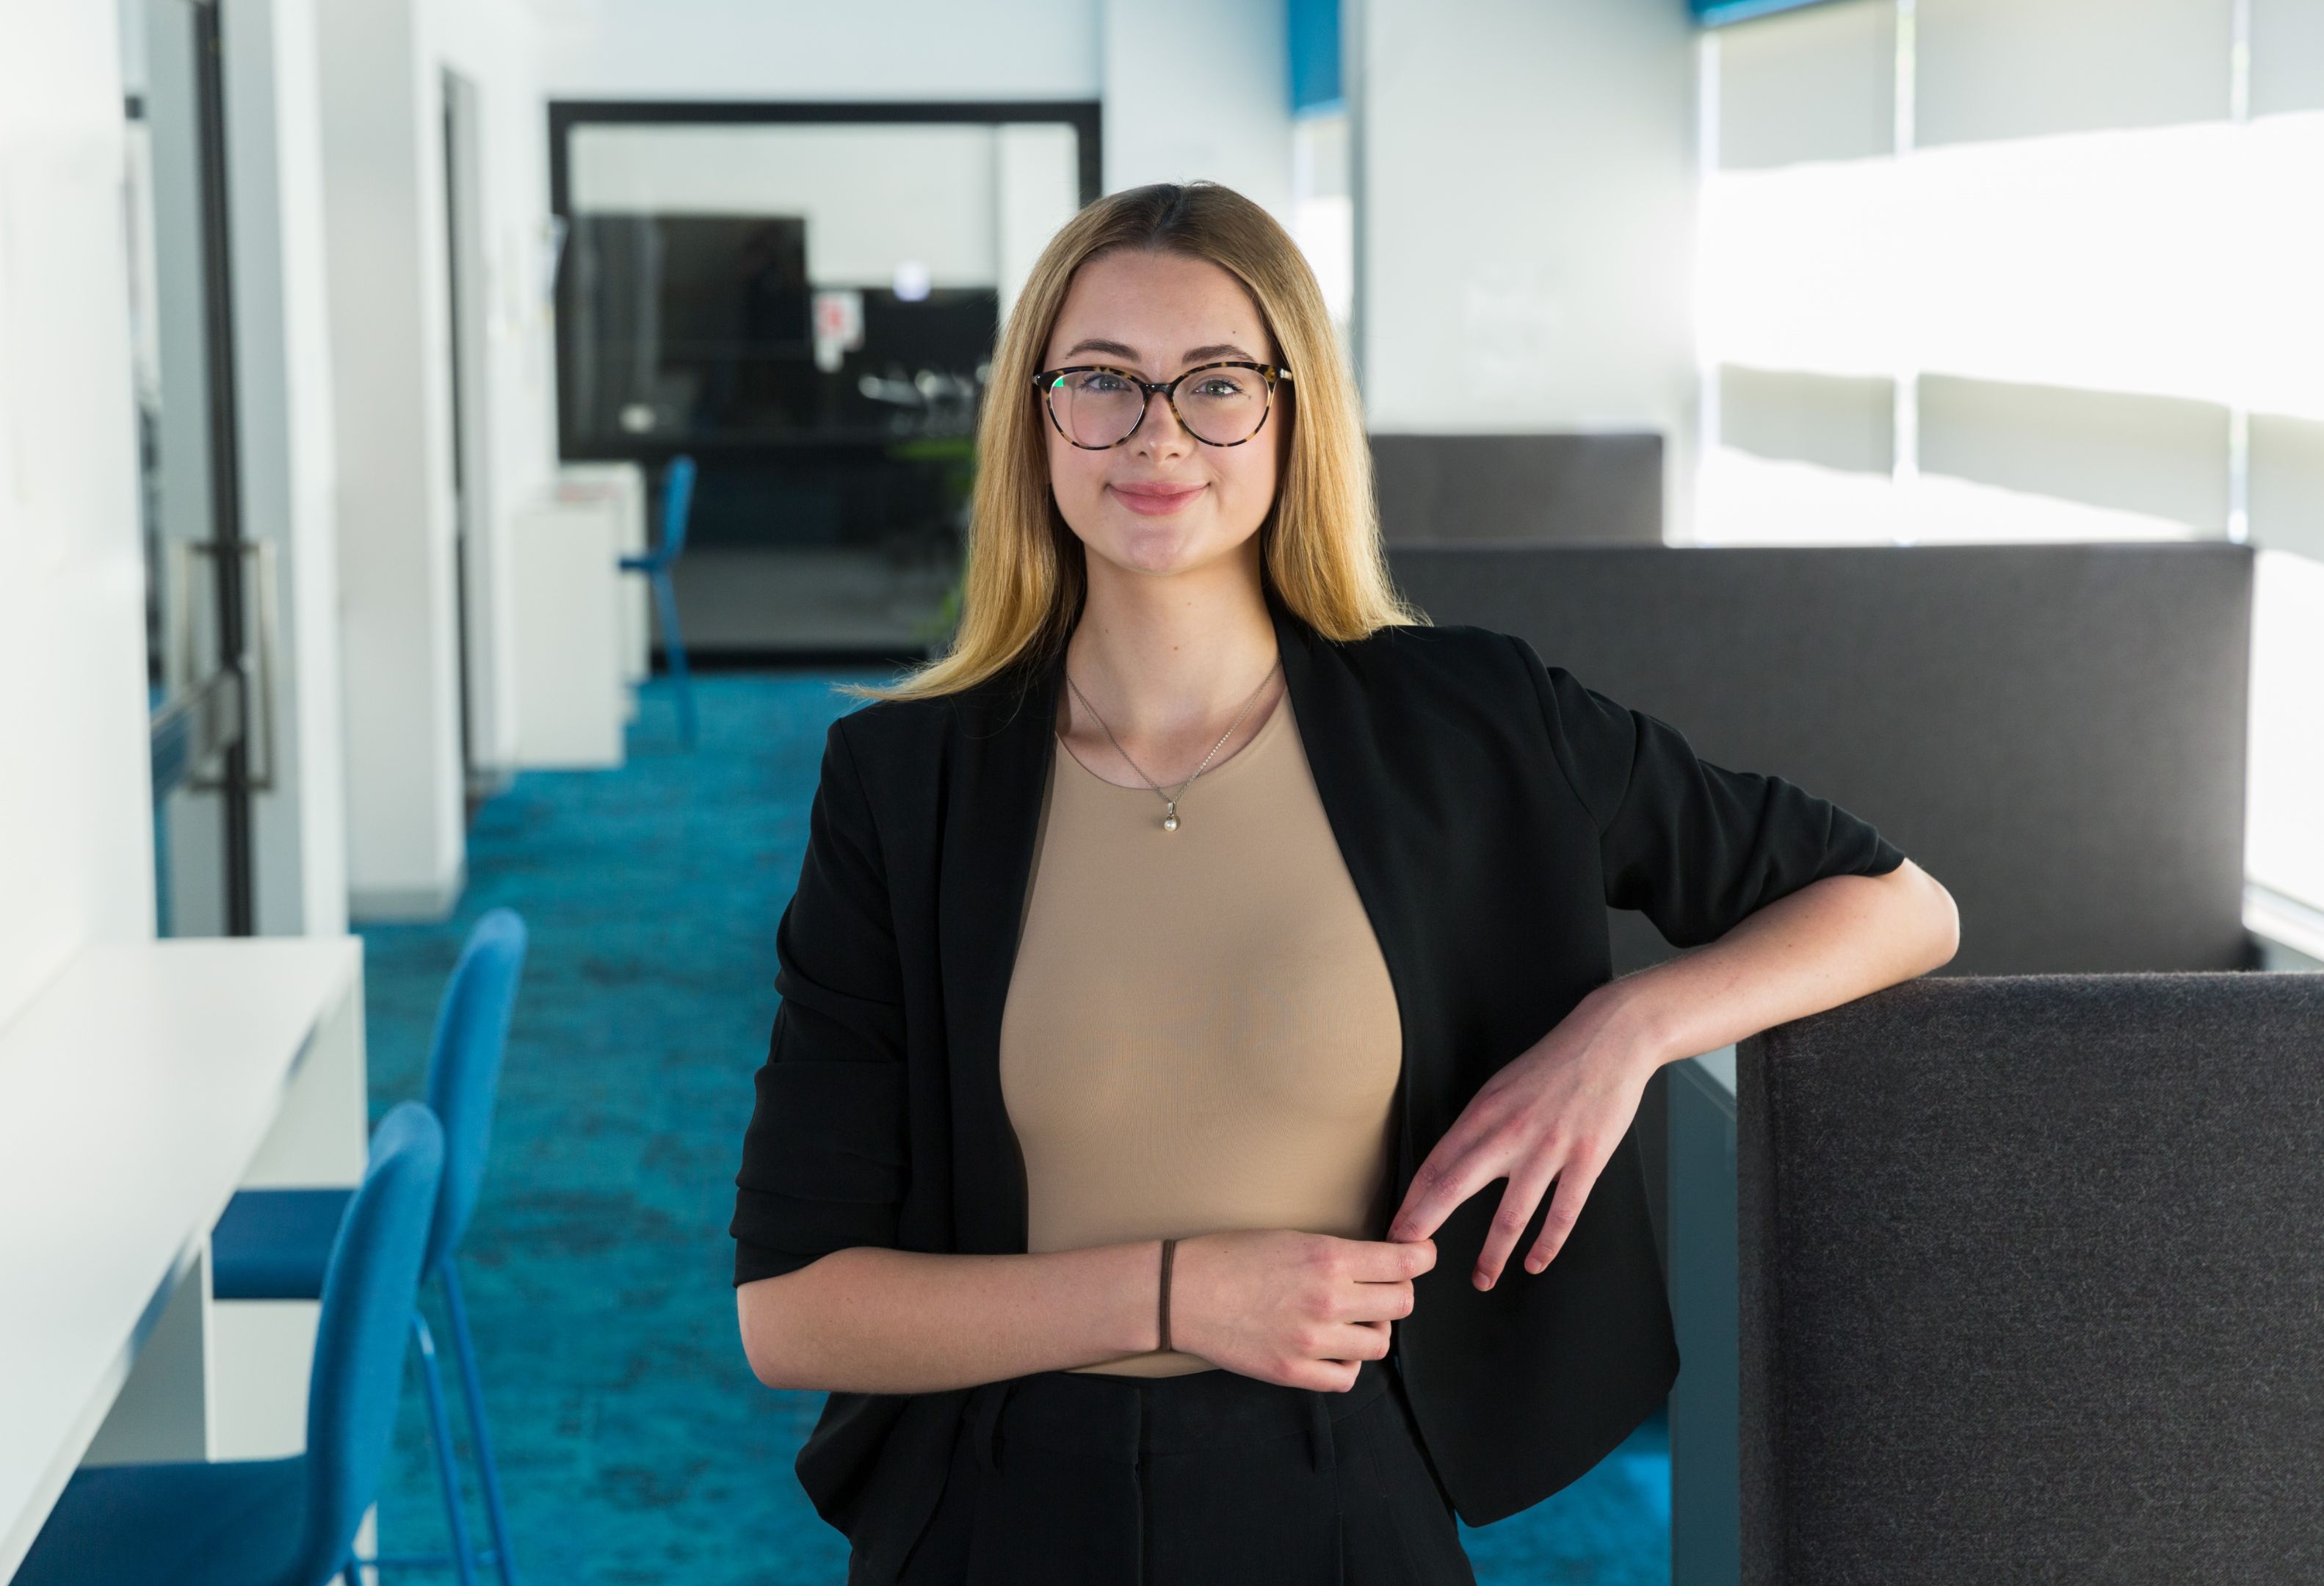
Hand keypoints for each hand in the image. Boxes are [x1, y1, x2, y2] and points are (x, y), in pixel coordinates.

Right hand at [1170, 1229, 1436, 1391]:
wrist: (1183, 1293)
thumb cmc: (1231, 1256)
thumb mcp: (1293, 1238)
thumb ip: (1340, 1254)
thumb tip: (1380, 1265)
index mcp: (1329, 1257)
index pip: (1404, 1262)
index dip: (1422, 1258)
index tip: (1423, 1256)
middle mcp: (1328, 1299)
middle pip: (1402, 1303)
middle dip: (1399, 1293)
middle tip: (1383, 1288)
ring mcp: (1313, 1340)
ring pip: (1379, 1343)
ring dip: (1373, 1330)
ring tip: (1353, 1320)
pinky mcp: (1295, 1372)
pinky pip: (1347, 1378)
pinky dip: (1348, 1364)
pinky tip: (1334, 1349)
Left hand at [1387, 986, 1665, 1289]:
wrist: (1611, 1039)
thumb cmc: (1554, 1064)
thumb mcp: (1502, 1086)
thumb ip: (1479, 1126)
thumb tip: (1453, 1162)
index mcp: (1484, 1112)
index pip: (1435, 1163)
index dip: (1413, 1200)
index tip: (1396, 1228)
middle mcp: (1509, 1131)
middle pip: (1455, 1186)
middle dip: (1425, 1224)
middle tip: (1407, 1256)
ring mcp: (1549, 1147)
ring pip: (1511, 1213)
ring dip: (1493, 1253)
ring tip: (1481, 1279)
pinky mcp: (1587, 1159)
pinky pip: (1562, 1212)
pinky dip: (1548, 1243)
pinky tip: (1535, 1263)